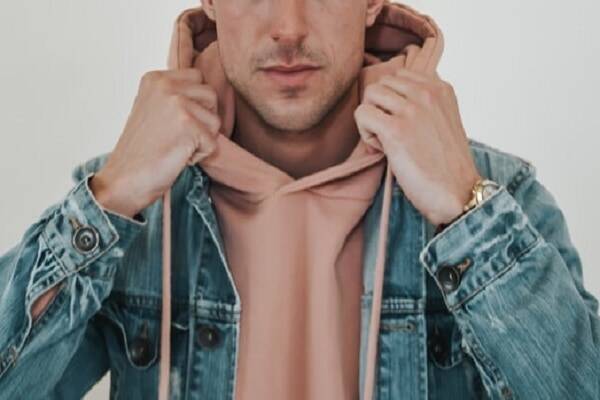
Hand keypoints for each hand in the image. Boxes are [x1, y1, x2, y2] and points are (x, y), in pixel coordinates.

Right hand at [91, 68, 220, 217]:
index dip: (195, 103)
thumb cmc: (142, 150)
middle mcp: (165, 85)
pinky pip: (214, 143)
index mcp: (155, 78)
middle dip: (202, 120)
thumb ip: (175, 94)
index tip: (174, 121)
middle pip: (211, 96)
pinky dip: (200, 156)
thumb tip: (207, 92)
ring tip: (176, 145)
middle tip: (176, 136)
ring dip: (202, 138)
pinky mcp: (189, 126)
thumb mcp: (152, 108)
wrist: (125, 179)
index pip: (198, 77)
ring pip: (215, 120)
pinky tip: (177, 156)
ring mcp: (177, 104)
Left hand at [354, 68, 480, 225]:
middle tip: (391, 133)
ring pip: (370, 94)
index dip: (394, 100)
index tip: (404, 122)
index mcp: (441, 88)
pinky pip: (362, 114)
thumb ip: (426, 103)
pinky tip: (381, 149)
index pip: (400, 75)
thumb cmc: (447, 165)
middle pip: (382, 83)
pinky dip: (365, 132)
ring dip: (372, 117)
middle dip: (380, 107)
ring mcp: (412, 110)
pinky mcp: (396, 130)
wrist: (458, 193)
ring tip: (386, 140)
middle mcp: (427, 93)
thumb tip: (397, 95)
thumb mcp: (445, 120)